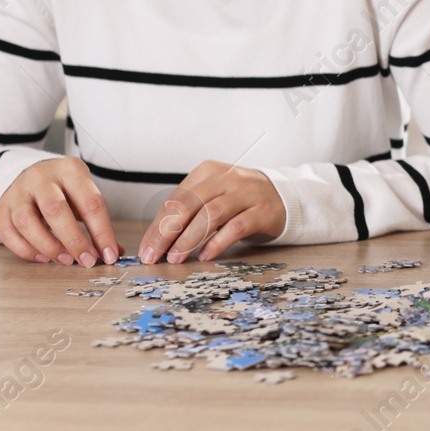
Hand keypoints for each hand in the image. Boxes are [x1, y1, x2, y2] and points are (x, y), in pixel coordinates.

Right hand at [0, 158, 119, 265]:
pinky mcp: (1, 207)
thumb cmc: (66, 189)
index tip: (110, 255)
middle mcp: (41, 177)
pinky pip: (7, 232)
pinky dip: (25, 250)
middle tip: (86, 261)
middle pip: (56, 210)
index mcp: (70, 170)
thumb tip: (114, 252)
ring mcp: (18, 191)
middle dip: (74, 240)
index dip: (102, 232)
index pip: (90, 203)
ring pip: (27, 222)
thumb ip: (99, 222)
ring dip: (49, 246)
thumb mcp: (86, 195)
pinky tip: (43, 258)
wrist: (36, 174)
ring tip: (66, 260)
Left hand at [138, 161, 285, 263]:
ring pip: (211, 214)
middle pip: (190, 204)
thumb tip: (157, 240)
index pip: (176, 199)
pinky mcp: (264, 210)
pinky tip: (206, 255)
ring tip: (177, 258)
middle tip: (156, 256)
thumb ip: (189, 211)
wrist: (283, 196)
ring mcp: (248, 193)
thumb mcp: (212, 196)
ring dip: (189, 239)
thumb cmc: (240, 200)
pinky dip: (218, 242)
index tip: (147, 249)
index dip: (158, 226)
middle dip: (167, 233)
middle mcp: (227, 178)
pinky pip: (237, 226)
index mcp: (208, 172)